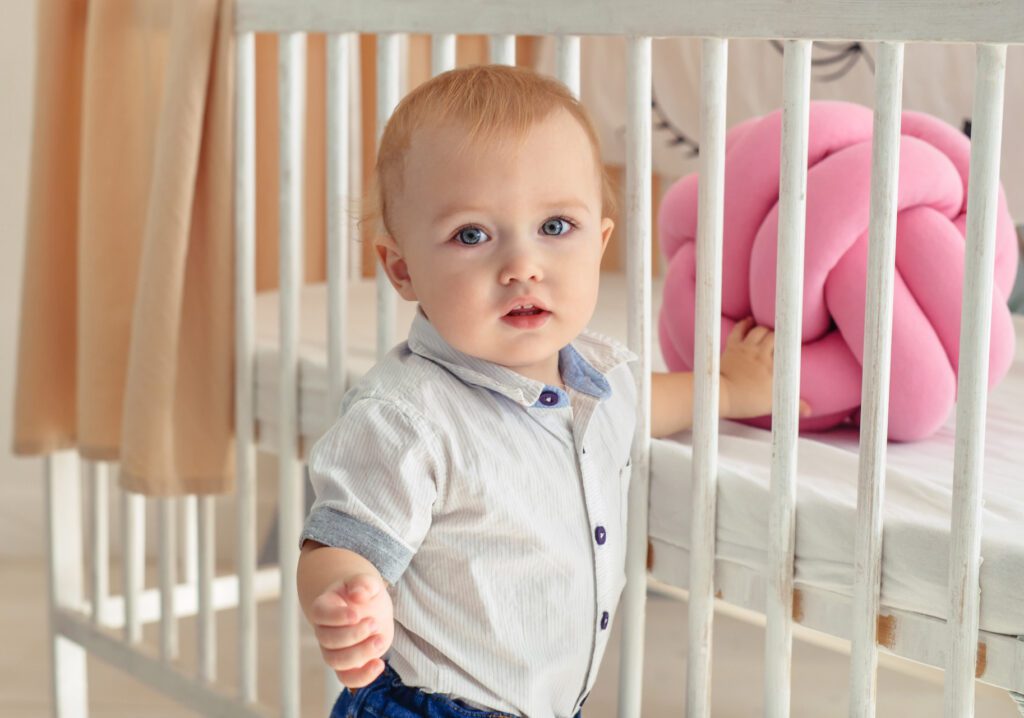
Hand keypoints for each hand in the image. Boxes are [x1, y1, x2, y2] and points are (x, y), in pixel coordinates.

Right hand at [308, 572, 394, 687]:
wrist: (369, 606)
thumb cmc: (363, 593)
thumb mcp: (365, 582)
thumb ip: (362, 583)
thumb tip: (357, 595)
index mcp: (323, 607)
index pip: (320, 614)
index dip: (337, 617)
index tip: (357, 613)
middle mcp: (324, 632)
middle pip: (328, 640)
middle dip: (353, 635)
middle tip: (375, 623)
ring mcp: (334, 651)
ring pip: (336, 662)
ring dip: (360, 653)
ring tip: (380, 640)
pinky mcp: (349, 665)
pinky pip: (348, 678)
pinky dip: (363, 676)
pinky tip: (379, 664)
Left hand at [720, 317, 810, 419]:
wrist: (721, 396)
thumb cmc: (747, 400)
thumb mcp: (773, 404)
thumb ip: (794, 405)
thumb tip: (810, 411)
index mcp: (772, 365)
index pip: (786, 347)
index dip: (791, 344)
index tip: (794, 345)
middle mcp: (759, 352)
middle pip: (773, 335)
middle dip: (779, 336)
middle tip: (780, 341)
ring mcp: (744, 348)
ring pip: (758, 330)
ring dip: (764, 329)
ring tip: (768, 331)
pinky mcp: (731, 347)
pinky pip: (739, 329)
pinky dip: (745, 323)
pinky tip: (749, 320)